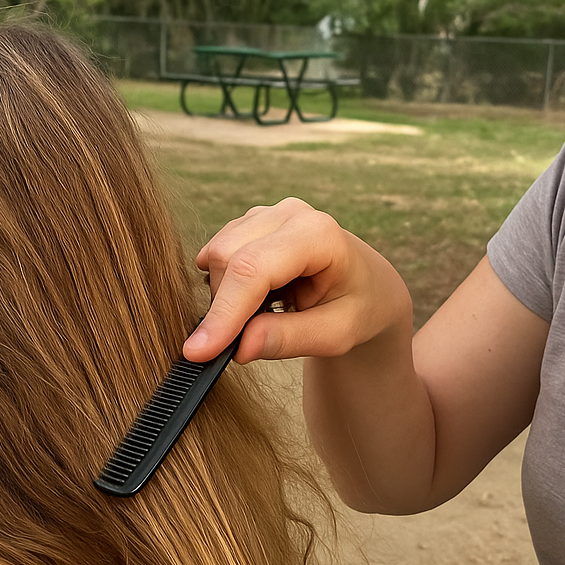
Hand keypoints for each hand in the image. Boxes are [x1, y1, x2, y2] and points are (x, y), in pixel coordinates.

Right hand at [183, 198, 411, 363]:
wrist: (366, 285)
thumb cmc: (357, 309)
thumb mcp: (336, 335)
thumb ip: (289, 339)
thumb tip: (239, 348)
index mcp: (318, 234)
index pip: (254, 269)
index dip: (224, 312)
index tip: (198, 351)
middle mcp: (290, 213)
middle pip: (226, 257)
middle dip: (226, 306)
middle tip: (252, 338)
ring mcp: (267, 213)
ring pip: (216, 254)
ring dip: (226, 296)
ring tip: (266, 313)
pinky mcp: (251, 222)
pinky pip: (217, 253)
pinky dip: (225, 284)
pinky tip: (257, 297)